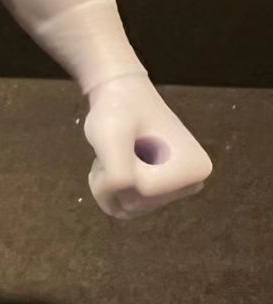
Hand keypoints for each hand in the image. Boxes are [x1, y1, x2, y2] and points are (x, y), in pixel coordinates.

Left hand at [83, 74, 211, 220]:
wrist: (121, 95)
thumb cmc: (118, 110)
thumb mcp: (111, 136)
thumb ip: (118, 172)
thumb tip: (124, 198)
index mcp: (194, 170)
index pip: (142, 191)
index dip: (116, 170)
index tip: (117, 143)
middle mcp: (192, 184)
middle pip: (135, 203)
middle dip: (111, 177)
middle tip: (115, 146)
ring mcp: (175, 190)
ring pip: (127, 207)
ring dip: (108, 182)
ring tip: (115, 152)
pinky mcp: (160, 192)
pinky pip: (126, 207)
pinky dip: (110, 190)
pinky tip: (114, 163)